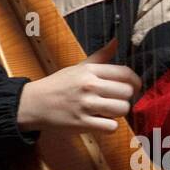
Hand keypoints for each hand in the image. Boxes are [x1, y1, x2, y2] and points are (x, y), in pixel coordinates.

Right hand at [16, 38, 141, 135]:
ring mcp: (85, 105)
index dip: (136, 81)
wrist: (34, 103)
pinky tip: (100, 122)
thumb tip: (116, 41)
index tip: (135, 87)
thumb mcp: (78, 67)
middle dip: (125, 98)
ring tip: (108, 111)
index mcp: (90, 70)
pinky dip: (109, 126)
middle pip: (127, 93)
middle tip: (116, 100)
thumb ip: (100, 56)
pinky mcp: (82, 123)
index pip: (125, 73)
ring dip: (118, 113)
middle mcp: (89, 86)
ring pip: (122, 110)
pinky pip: (111, 127)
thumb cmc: (58, 85)